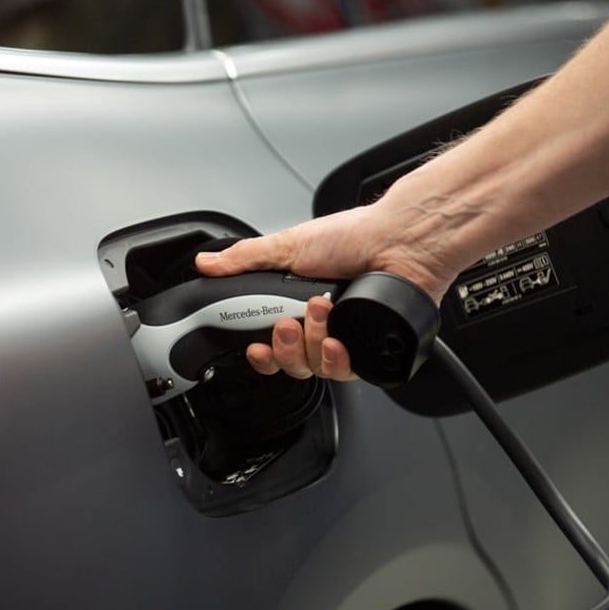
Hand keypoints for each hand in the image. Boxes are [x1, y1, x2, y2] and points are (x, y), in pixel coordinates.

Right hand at [195, 201, 455, 380]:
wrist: (400, 240)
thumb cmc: (355, 236)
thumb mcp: (288, 245)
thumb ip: (245, 259)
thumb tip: (208, 263)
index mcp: (298, 305)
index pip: (270, 345)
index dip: (260, 354)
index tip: (254, 347)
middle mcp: (322, 326)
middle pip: (290, 363)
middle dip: (284, 346)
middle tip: (287, 322)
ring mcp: (347, 340)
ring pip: (315, 368)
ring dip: (312, 341)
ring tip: (321, 311)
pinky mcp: (372, 351)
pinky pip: (346, 373)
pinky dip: (337, 359)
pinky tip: (338, 340)